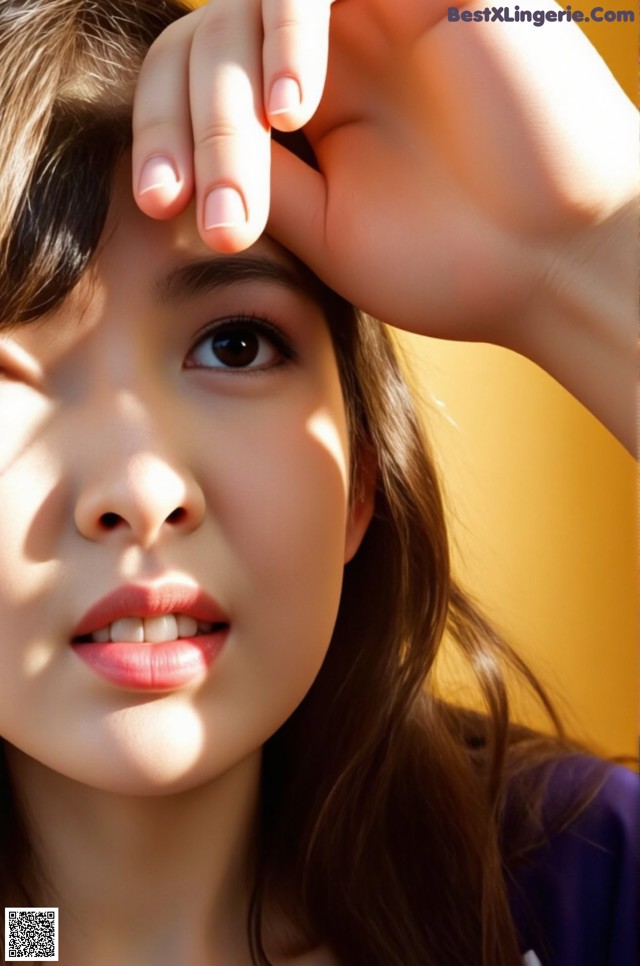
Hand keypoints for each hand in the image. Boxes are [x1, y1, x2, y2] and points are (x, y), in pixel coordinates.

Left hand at [133, 1, 636, 447]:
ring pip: (255, 3)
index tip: (159, 207)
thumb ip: (252, 175)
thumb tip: (175, 145)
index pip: (195, 82)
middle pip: (210, 40)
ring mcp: (373, 8)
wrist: (555, 261)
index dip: (161, 133)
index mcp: (299, 106)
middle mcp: (327, 49)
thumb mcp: (320, 230)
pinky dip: (291, 25)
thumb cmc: (449, 261)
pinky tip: (297, 107)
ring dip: (233, 93)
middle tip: (221, 223)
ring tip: (257, 176)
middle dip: (196, 133)